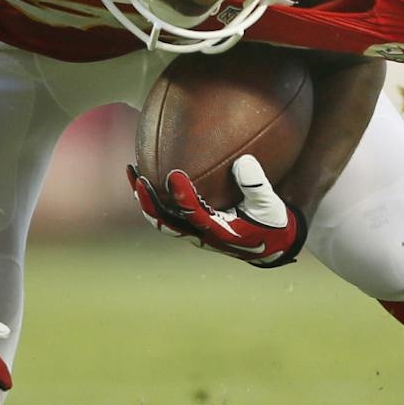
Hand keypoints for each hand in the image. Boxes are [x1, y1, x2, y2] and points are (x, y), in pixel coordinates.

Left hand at [127, 157, 306, 267]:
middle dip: (147, 201)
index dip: (182, 196)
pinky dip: (156, 193)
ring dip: (144, 197)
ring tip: (133, 170)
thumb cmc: (271, 224)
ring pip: (160, 216)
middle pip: (163, 221)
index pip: (193, 214)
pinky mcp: (191, 224)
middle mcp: (198, 234)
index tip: (174, 175)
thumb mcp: (270, 206)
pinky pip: (167, 209)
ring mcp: (192, 230)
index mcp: (217, 231)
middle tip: (138, 178)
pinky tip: (150, 168)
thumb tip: (243, 160)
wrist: (270, 244)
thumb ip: (257, 186)